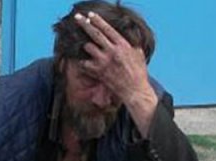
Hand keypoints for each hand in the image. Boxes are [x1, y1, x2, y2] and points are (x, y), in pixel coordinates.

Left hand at [75, 11, 156, 134]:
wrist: (134, 90)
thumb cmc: (138, 73)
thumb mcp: (138, 54)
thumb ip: (130, 44)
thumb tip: (126, 38)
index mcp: (122, 44)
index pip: (107, 29)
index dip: (98, 21)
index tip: (91, 15)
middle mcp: (112, 51)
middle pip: (94, 34)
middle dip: (84, 24)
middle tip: (77, 18)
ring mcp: (104, 61)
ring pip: (88, 47)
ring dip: (86, 46)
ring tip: (85, 45)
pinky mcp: (98, 72)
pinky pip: (85, 63)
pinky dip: (83, 62)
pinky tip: (83, 62)